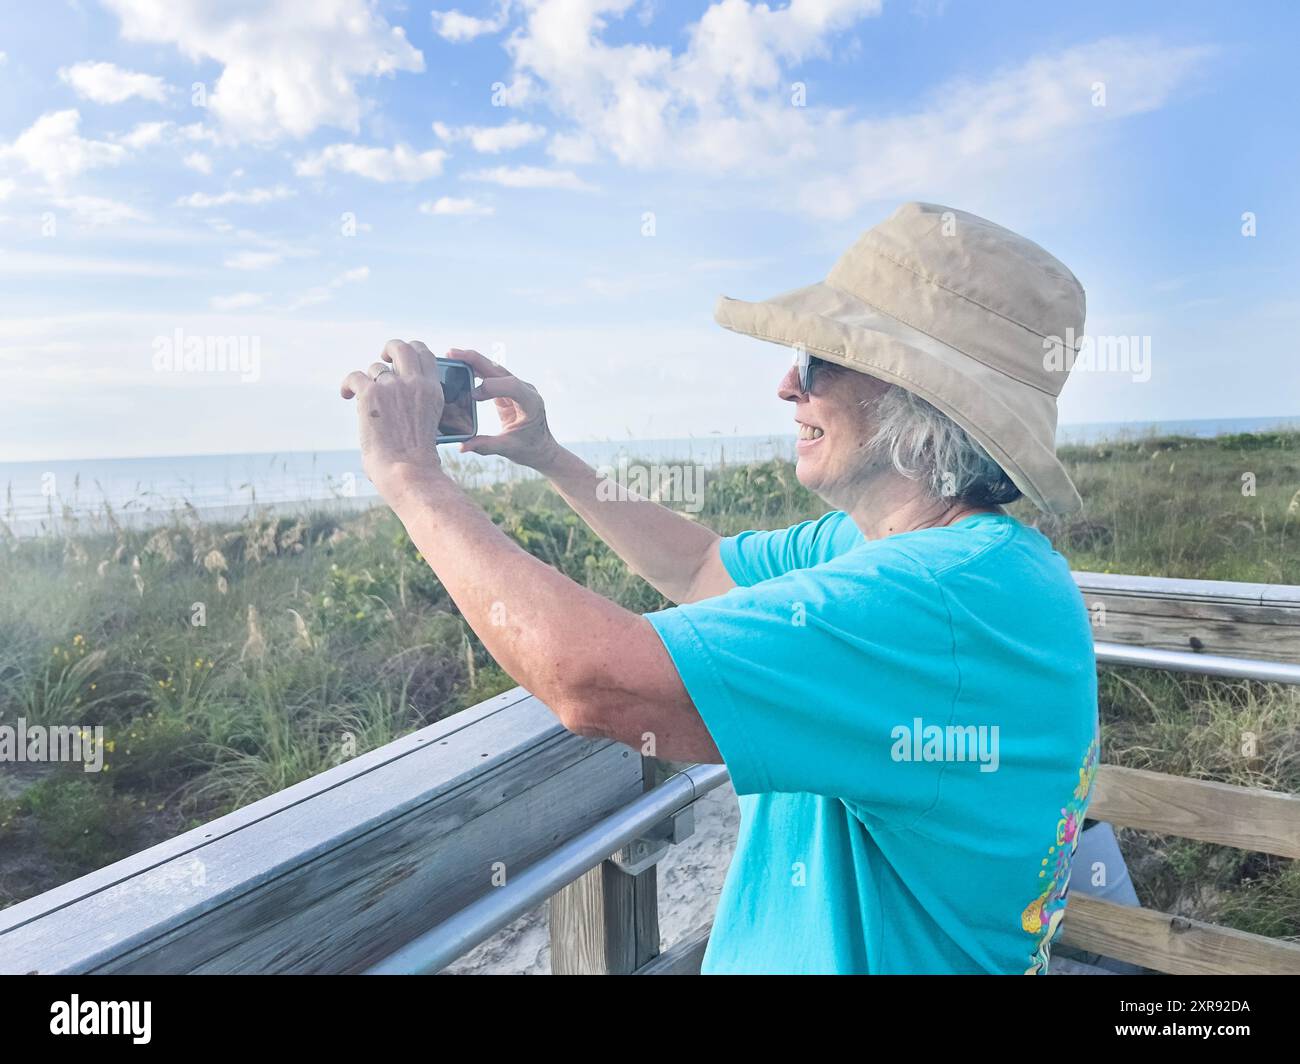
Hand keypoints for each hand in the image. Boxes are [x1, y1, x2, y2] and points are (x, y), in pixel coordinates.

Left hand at [340, 339, 444, 497]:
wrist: (408, 469)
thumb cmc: (418, 457)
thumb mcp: (429, 421)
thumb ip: (418, 402)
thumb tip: (397, 396)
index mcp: (432, 389)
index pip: (425, 354)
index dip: (412, 351)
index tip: (403, 361)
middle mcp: (414, 382)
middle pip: (401, 347)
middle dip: (390, 348)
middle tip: (384, 359)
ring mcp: (392, 386)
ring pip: (375, 368)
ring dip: (369, 380)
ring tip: (365, 398)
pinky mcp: (370, 394)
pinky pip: (354, 377)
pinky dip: (347, 385)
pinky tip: (345, 395)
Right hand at [449, 348, 562, 471]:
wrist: (541, 447)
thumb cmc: (528, 448)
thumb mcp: (508, 449)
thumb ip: (486, 446)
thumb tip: (462, 447)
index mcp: (531, 403)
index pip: (511, 386)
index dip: (491, 387)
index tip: (473, 396)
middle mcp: (526, 390)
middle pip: (499, 370)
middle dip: (476, 361)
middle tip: (453, 353)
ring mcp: (517, 387)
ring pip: (494, 369)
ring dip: (473, 361)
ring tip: (452, 355)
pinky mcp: (508, 389)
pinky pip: (491, 376)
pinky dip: (476, 370)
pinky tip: (460, 366)